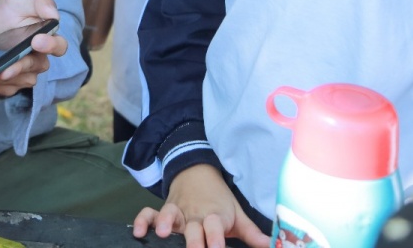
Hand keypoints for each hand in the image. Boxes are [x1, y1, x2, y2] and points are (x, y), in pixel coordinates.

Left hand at [0, 0, 67, 96]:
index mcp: (45, 37)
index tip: (36, 40)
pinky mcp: (11, 84)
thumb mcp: (16, 3)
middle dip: (23, 66)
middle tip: (7, 68)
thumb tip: (54, 14)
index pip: (59, 46)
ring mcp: (25, 72)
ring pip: (26, 80)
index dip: (51, 45)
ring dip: (9, 75)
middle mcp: (38, 57)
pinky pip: (9, 89)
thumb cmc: (2, 16)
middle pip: (40, 66)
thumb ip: (38, 3)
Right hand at [132, 164, 267, 247]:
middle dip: (193, 240)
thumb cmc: (219, 199)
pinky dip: (142, 220)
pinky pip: (148, 213)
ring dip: (164, 223)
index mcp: (214, 215)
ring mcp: (176, 212)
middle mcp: (194, 215)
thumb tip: (274, 246)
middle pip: (192, 227)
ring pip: (168, 215)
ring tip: (162, 233)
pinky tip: (138, 232)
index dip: (216, 238)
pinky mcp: (162, 211)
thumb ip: (252, 233)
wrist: (196, 172)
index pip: (215, 226)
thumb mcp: (237, 213)